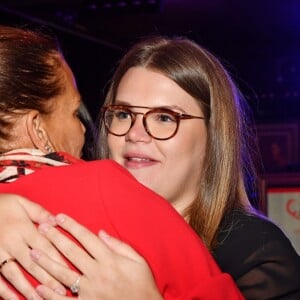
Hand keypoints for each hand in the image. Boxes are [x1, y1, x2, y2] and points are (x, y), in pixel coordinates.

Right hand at [0, 194, 66, 298]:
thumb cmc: (2, 204)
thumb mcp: (21, 202)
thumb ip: (39, 212)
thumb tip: (56, 221)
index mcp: (23, 227)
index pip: (45, 246)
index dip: (57, 259)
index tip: (69, 270)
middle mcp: (12, 241)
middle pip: (33, 262)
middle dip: (48, 278)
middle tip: (61, 291)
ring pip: (14, 273)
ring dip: (28, 288)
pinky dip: (3, 290)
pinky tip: (13, 299)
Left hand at [31, 214, 162, 299]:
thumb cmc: (143, 284)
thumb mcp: (138, 260)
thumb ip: (119, 245)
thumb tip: (101, 232)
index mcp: (109, 259)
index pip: (86, 237)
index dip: (72, 226)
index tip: (59, 217)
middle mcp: (97, 272)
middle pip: (71, 251)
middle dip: (55, 237)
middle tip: (41, 227)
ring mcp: (90, 291)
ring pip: (63, 273)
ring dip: (47, 262)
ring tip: (33, 252)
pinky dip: (51, 295)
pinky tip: (38, 287)